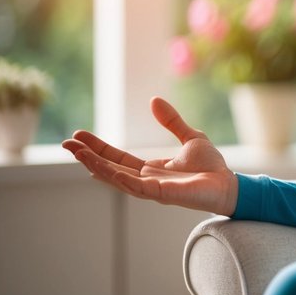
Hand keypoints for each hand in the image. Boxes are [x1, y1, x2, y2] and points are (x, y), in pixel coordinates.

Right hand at [63, 97, 238, 215]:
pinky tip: (103, 170)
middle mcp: (146, 179)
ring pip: (117, 178)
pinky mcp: (161, 194)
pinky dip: (118, 179)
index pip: (118, 157)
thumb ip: (171, 121)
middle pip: (111, 167)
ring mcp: (151, 188)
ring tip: (78, 154)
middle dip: (88, 157)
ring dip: (97, 166)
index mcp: (150, 168)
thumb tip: (153, 100)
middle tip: (67, 144)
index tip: (79, 136)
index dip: (99, 147)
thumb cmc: (211, 166)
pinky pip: (135, 187)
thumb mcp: (190, 136)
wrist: (229, 183)